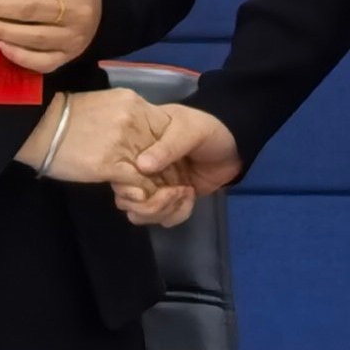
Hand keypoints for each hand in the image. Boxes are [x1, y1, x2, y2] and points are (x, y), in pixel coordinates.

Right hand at [22, 83, 155, 185]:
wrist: (38, 126)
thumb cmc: (68, 118)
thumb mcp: (107, 109)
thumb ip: (129, 122)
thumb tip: (139, 140)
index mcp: (135, 104)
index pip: (166, 129)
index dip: (166, 151)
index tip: (163, 165)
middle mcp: (135, 120)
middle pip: (164, 151)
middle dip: (165, 170)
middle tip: (163, 184)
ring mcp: (124, 142)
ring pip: (154, 170)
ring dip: (155, 185)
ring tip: (149, 193)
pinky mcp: (112, 165)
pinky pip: (139, 184)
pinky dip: (141, 194)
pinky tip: (134, 196)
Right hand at [115, 101, 243, 229]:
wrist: (232, 149)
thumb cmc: (207, 131)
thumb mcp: (188, 130)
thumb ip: (168, 147)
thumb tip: (141, 165)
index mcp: (137, 147)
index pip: (117, 173)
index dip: (127, 187)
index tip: (145, 190)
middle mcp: (139, 170)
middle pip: (125, 200)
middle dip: (149, 204)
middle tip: (174, 192)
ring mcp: (153, 188)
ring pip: (140, 215)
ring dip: (163, 210)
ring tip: (184, 193)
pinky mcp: (168, 202)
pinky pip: (161, 220)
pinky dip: (176, 214)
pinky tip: (190, 197)